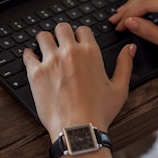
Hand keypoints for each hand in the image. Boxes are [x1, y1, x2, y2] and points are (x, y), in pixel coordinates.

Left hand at [23, 23, 135, 143]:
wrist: (78, 130)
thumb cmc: (99, 113)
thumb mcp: (119, 88)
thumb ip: (125, 64)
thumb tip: (129, 48)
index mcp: (90, 52)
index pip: (82, 29)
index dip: (79, 34)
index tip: (76, 40)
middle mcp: (70, 52)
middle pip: (61, 27)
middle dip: (61, 33)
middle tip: (60, 41)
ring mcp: (51, 61)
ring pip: (43, 36)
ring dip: (44, 40)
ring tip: (44, 46)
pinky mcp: (36, 72)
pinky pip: (28, 55)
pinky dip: (29, 54)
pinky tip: (31, 56)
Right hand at [109, 0, 157, 69]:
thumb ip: (151, 32)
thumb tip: (131, 23)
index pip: (146, 3)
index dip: (129, 15)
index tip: (119, 26)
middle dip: (130, 7)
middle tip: (115, 20)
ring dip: (138, 2)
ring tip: (124, 14)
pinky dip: (150, 0)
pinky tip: (141, 8)